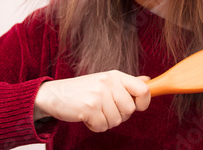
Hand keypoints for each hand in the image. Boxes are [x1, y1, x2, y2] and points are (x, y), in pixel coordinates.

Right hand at [33, 70, 150, 131]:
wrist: (54, 94)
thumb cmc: (83, 89)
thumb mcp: (106, 81)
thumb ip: (127, 83)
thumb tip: (148, 80)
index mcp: (116, 76)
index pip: (143, 90)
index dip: (144, 102)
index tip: (137, 107)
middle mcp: (108, 82)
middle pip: (130, 110)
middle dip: (120, 115)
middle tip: (106, 109)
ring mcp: (98, 94)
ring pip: (116, 120)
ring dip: (106, 121)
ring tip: (95, 112)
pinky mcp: (88, 107)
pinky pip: (102, 126)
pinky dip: (96, 126)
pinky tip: (87, 117)